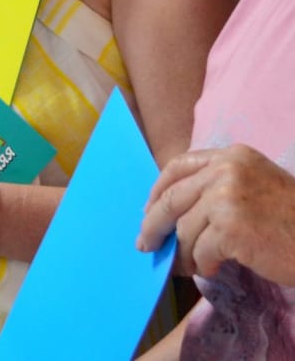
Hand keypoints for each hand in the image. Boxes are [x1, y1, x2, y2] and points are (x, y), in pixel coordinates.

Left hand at [140, 144, 294, 284]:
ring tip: (190, 266)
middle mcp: (226, 170)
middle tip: (145, 244)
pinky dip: (203, 264)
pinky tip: (213, 269)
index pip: (178, 166)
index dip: (158, 190)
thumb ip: (218, 187)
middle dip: (153, 224)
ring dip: (184, 253)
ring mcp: (227, 198)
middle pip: (171, 197)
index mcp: (233, 156)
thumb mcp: (257, 186)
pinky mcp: (230, 229)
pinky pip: (200, 251)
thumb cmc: (294, 221)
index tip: (148, 209)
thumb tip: (169, 209)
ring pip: (184, 229)